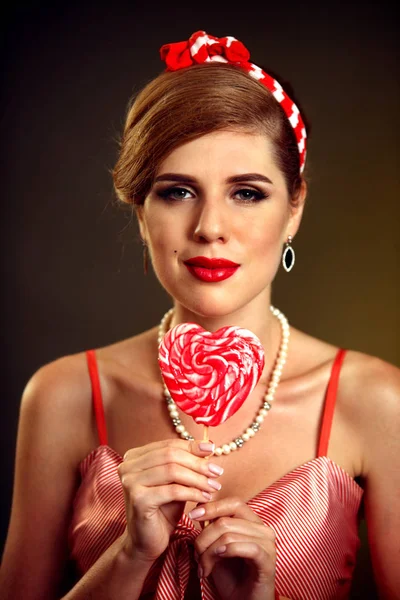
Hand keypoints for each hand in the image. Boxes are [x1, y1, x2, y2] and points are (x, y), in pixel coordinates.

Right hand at [117, 439, 221, 563]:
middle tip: (217, 472)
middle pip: (170, 455)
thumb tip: (207, 447)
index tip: (211, 451)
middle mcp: (128, 466)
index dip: (192, 446)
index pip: (168, 445)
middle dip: (197, 463)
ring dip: (198, 478)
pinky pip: (173, 490)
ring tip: (214, 486)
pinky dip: (192, 493)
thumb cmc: (162, 511)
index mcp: (134, 457)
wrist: (146, 542)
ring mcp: (130, 482)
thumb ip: (186, 464)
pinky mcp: (138, 499)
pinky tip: (205, 498)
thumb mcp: (175, 482)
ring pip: (172, 471)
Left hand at [192, 497, 276, 599]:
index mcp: (253, 522)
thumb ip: (212, 528)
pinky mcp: (268, 560)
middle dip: (204, 538)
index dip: (212, 507)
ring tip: (203, 567)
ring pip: (230, 535)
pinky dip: (228, 551)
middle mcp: (263, 529)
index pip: (233, 503)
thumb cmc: (232, 576)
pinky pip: (247, 548)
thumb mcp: (217, 548)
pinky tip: (218, 558)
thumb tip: (199, 508)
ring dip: (209, 552)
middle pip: (226, 520)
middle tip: (196, 556)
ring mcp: (267, 544)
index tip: (193, 514)